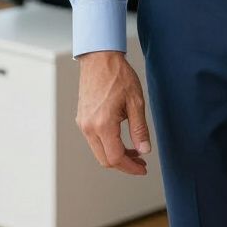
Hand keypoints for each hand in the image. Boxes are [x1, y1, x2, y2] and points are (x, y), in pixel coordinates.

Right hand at [76, 50, 151, 175]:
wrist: (99, 58)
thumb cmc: (118, 75)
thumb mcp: (135, 101)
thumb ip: (139, 129)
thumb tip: (144, 150)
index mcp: (103, 124)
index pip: (116, 158)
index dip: (131, 167)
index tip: (143, 168)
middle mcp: (89, 127)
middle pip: (105, 160)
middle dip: (124, 164)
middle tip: (141, 162)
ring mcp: (83, 123)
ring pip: (99, 151)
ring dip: (116, 155)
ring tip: (134, 150)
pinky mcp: (82, 118)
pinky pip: (94, 140)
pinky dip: (107, 145)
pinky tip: (121, 138)